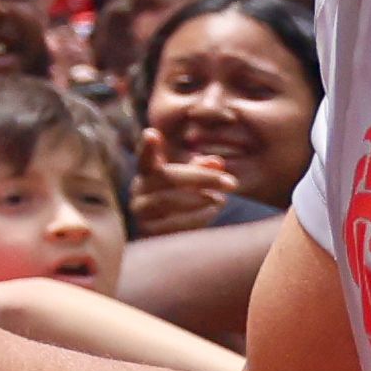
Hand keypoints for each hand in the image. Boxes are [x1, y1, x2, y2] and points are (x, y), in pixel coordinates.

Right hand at [117, 130, 241, 237]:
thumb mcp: (192, 182)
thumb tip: (217, 161)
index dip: (148, 147)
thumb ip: (201, 169)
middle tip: (232, 182)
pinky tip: (211, 212)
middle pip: (166, 178)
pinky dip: (196, 217)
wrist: (171, 236)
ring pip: (167, 201)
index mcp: (147, 173)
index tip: (151, 133)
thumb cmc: (183, 201)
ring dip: (198, 199)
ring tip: (220, 199)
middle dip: (201, 178)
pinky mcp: (147, 231)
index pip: (145, 158)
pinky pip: (171, 223)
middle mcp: (138, 190)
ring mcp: (140, 212)